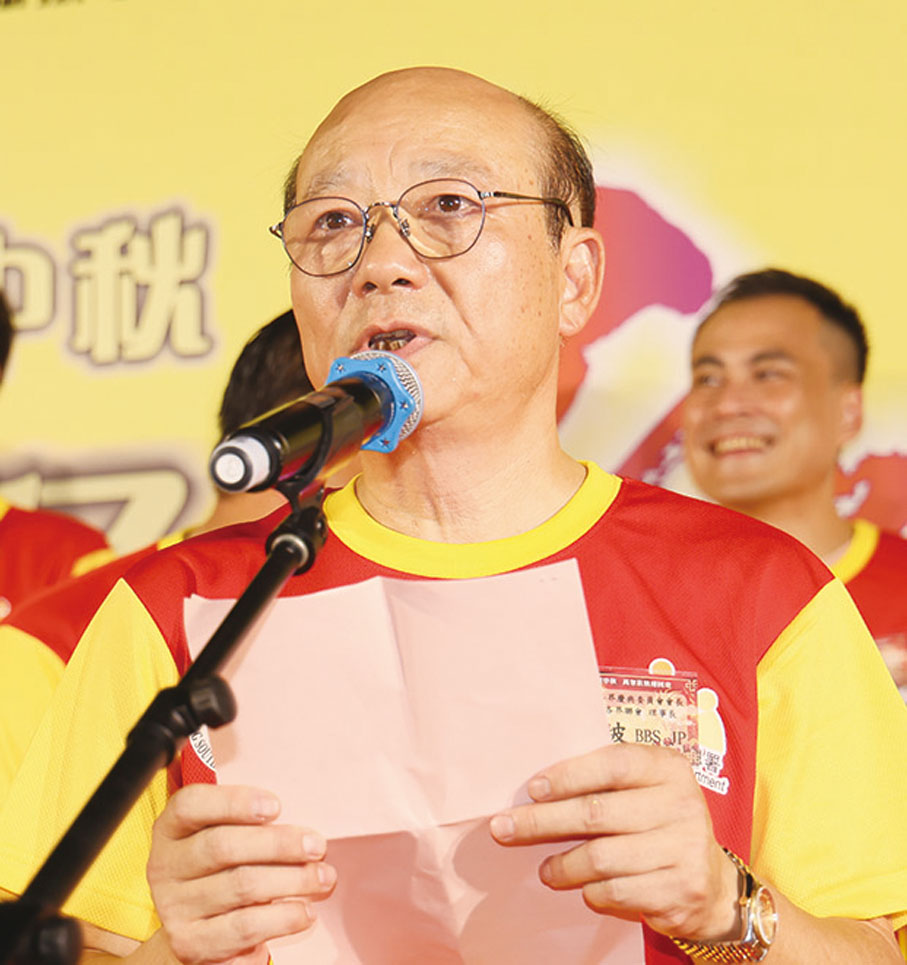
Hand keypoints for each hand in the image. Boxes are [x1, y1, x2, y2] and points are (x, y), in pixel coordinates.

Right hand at [147, 783, 335, 964]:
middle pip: (222, 846)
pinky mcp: (191, 943)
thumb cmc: (221, 865)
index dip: (234, 802)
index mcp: (172, 828)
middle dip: (278, 844)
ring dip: (292, 880)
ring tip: (323, 878)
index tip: (276, 806)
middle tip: (317, 846)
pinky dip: (281, 919)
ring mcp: (175, 907)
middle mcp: (166, 866)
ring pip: (240, 886)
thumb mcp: (223, 833)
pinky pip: (244, 928)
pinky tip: (305, 912)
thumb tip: (302, 827)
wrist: (194, 926)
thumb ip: (250, 821)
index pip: (191, 805)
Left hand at [489, 742, 738, 940]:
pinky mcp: (680, 890)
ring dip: (563, 865)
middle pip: (596, 812)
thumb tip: (536, 791)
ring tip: (546, 870)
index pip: (612, 764)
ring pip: (601, 857)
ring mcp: (684, 849)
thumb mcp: (644, 790)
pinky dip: (592, 892)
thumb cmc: (659, 824)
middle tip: (504, 829)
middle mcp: (681, 804)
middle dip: (542, 822)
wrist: (712, 883)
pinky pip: (616, 891)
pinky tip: (585, 889)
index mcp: (668, 768)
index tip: (532, 789)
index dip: (568, 775)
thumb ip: (605, 782)